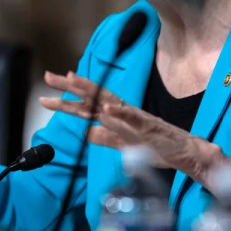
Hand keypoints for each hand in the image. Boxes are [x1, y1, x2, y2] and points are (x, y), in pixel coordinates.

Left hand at [39, 71, 230, 186]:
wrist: (183, 153)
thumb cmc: (156, 148)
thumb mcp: (123, 145)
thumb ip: (105, 138)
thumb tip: (86, 133)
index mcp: (116, 117)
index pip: (87, 105)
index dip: (67, 99)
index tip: (47, 93)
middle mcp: (122, 112)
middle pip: (92, 95)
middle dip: (70, 86)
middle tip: (49, 77)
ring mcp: (134, 116)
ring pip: (108, 99)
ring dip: (90, 89)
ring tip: (72, 79)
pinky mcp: (147, 125)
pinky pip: (131, 117)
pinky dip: (118, 112)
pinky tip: (106, 108)